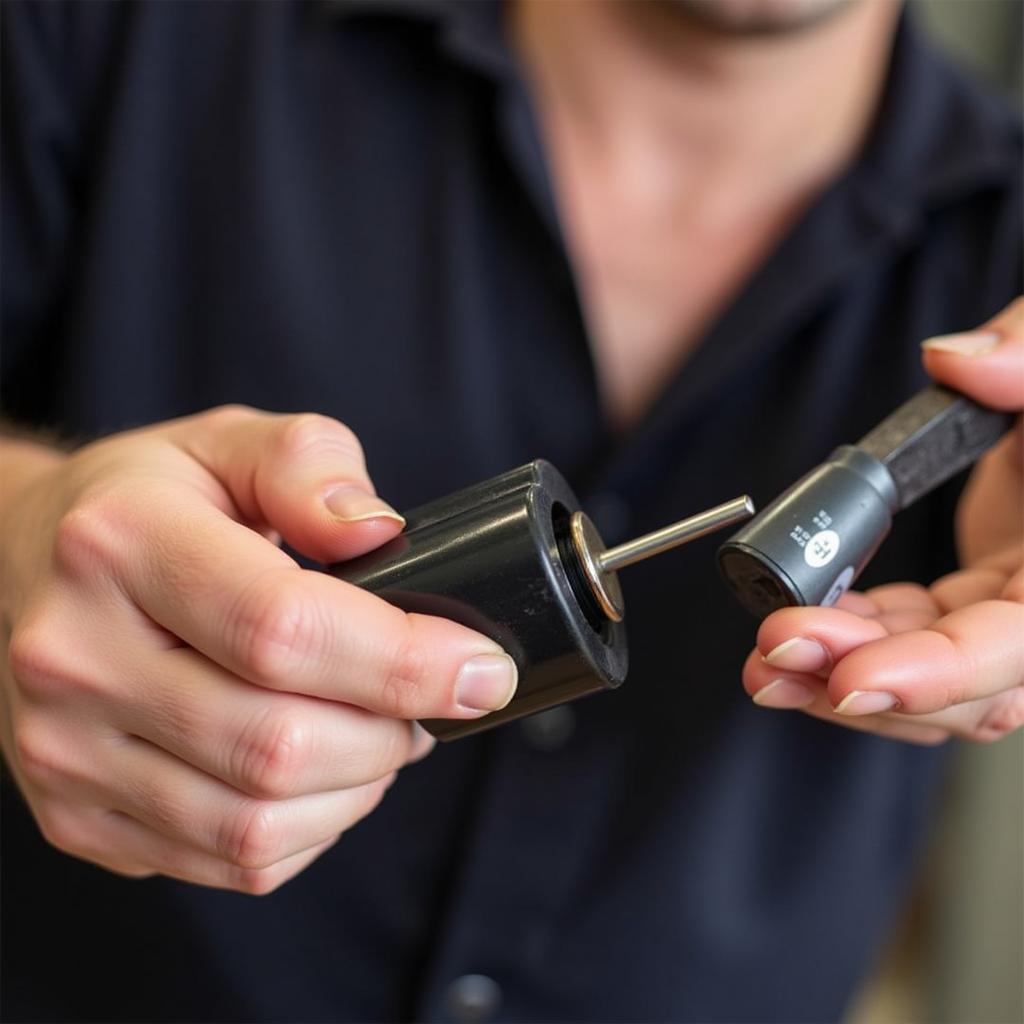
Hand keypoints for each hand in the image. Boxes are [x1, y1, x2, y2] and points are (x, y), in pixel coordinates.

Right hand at [0, 408, 517, 891]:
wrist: (24, 560)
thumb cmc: (149, 501)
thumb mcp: (230, 443)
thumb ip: (309, 466)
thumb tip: (377, 530)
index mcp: (119, 546)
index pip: (282, 629)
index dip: (404, 661)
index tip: (482, 668)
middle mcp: (74, 658)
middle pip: (277, 744)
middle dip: (392, 731)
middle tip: (432, 697)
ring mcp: (64, 752)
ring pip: (257, 824)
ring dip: (358, 787)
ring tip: (382, 732)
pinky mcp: (78, 818)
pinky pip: (229, 862)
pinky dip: (310, 828)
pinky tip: (325, 774)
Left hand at [743, 298, 1023, 744]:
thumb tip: (952, 361)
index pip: (1017, 647)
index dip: (938, 674)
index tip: (849, 678)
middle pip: (963, 686)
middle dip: (859, 675)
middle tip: (774, 651)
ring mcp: (1015, 614)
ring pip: (930, 680)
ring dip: (839, 676)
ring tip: (762, 662)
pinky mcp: (976, 600)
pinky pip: (910, 636)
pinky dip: (851, 639)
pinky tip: (796, 627)